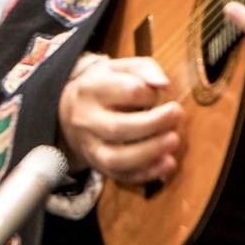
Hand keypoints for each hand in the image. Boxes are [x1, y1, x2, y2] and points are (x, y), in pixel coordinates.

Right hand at [57, 54, 182, 184]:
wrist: (67, 112)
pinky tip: (167, 162)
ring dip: (150, 151)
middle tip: (177, 114)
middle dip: (155, 123)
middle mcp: (86, 120)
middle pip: (119, 128)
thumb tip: (164, 85)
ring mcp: (90, 146)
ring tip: (173, 140)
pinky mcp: (98, 165)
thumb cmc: (103, 87)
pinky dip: (147, 173)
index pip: (128, 92)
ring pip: (117, 158)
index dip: (150, 93)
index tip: (154, 94)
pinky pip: (121, 176)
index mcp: (90, 90)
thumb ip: (145, 69)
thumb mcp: (118, 68)